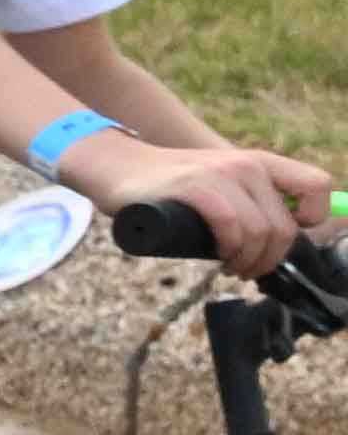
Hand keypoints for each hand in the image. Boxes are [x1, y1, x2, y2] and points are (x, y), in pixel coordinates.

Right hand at [93, 138, 327, 277]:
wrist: (118, 166)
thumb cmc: (169, 186)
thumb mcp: (218, 184)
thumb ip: (247, 200)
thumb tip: (276, 237)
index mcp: (259, 163)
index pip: (316, 185)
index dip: (311, 218)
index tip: (282, 236)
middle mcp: (246, 164)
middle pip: (283, 226)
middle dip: (270, 259)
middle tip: (247, 271)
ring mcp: (219, 174)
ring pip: (259, 230)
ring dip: (249, 261)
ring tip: (231, 268)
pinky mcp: (193, 187)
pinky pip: (229, 224)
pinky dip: (230, 248)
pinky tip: (220, 257)